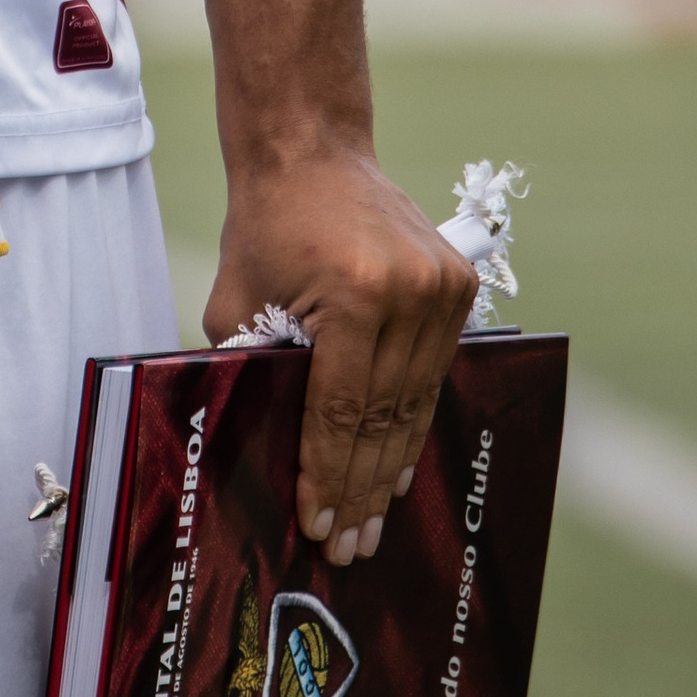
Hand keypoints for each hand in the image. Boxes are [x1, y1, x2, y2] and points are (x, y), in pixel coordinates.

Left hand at [209, 139, 477, 567]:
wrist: (312, 151)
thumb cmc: (264, 227)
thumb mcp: (237, 303)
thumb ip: (252, 373)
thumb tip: (265, 452)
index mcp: (356, 294)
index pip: (341, 410)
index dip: (329, 475)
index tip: (319, 526)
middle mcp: (411, 292)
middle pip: (384, 416)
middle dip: (362, 488)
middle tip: (349, 546)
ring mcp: (443, 287)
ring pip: (415, 402)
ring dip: (391, 466)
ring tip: (372, 521)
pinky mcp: (459, 285)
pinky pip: (433, 373)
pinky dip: (413, 420)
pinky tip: (398, 466)